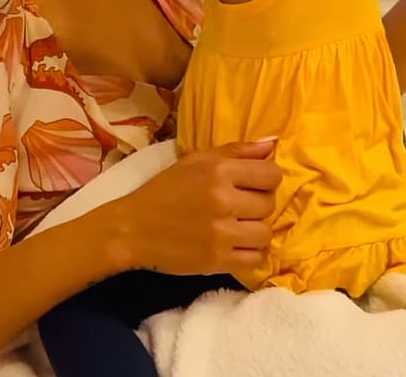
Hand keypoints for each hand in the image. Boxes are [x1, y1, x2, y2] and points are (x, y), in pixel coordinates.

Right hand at [115, 140, 280, 275]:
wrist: (133, 228)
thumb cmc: (164, 190)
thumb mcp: (195, 161)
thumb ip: (236, 151)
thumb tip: (273, 144)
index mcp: (218, 170)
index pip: (271, 174)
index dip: (266, 179)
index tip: (251, 185)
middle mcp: (222, 199)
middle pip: (270, 204)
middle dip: (258, 204)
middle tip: (238, 206)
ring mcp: (221, 232)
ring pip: (266, 233)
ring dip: (255, 231)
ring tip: (236, 227)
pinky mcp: (218, 260)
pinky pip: (256, 259)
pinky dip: (249, 253)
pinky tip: (234, 244)